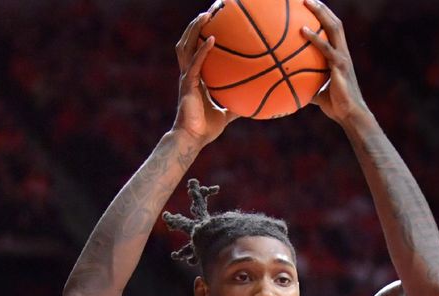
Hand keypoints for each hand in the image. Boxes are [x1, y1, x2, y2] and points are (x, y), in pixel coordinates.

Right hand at [172, 13, 237, 145]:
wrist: (193, 139)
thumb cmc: (206, 129)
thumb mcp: (226, 115)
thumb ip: (235, 107)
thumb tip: (252, 106)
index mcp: (196, 78)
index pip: (197, 50)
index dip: (201, 35)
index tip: (213, 22)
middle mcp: (189, 74)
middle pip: (188, 42)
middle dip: (196, 25)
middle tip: (209, 10)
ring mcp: (186, 77)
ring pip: (186, 46)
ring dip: (194, 29)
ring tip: (205, 15)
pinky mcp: (187, 84)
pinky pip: (195, 62)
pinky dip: (203, 50)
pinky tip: (211, 39)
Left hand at [301, 0, 370, 124]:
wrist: (350, 116)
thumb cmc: (336, 107)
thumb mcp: (319, 93)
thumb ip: (308, 86)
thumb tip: (292, 88)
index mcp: (340, 57)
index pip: (333, 32)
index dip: (324, 17)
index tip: (310, 7)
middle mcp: (343, 54)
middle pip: (335, 23)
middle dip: (322, 9)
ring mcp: (343, 58)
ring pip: (334, 28)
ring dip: (321, 13)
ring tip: (306, 2)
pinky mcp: (340, 66)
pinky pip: (326, 48)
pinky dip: (314, 37)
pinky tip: (302, 30)